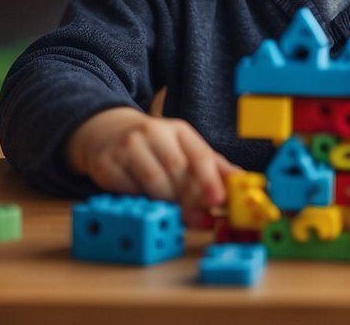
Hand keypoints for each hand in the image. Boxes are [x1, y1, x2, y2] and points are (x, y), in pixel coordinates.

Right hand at [67, 107, 237, 223]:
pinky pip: (129, 191)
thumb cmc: (155, 145)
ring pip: (153, 182)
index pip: (199, 154)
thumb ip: (213, 166)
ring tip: (175, 213)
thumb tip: (242, 182)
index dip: (211, 179)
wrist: (107, 132)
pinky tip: (148, 205)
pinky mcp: (107, 165)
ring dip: (168, 203)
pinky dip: (143, 202)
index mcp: (178, 130)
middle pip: (177, 170)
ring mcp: (128, 147)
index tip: (219, 201)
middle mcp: (153, 133)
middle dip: (191, 199)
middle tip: (201, 220)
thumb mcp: (184, 148)